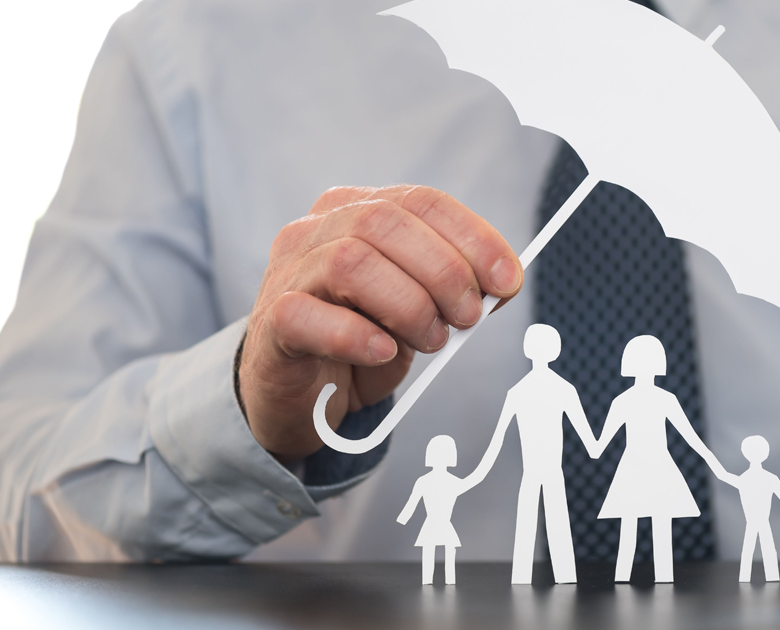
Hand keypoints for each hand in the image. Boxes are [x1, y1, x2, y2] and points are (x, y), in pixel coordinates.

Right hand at [239, 186, 523, 462]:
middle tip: (469, 318)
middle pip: (386, 223)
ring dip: (408, 305)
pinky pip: (306, 315)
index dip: (473, 237)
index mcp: (358, 211)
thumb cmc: (364, 343)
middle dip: (444, 271)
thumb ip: (454, 290)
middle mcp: (317, 230)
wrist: (303, 398)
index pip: (421, 201)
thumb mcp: (420, 309)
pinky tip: (384, 352)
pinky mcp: (272, 322)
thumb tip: (503, 284)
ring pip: (351, 263)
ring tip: (431, 340)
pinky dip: (355, 335)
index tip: (508, 280)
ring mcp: (287, 272)